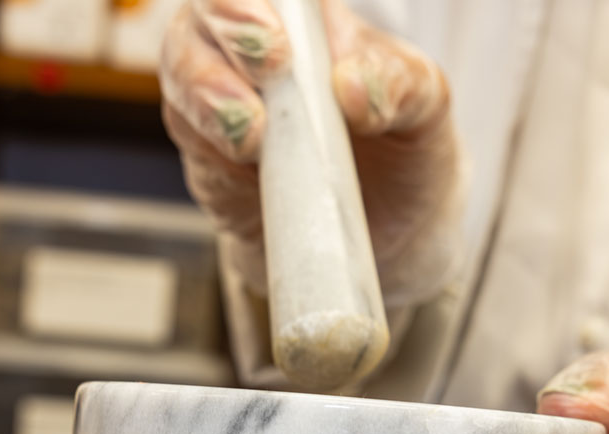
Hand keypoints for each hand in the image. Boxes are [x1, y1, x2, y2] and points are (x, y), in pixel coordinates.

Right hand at [159, 0, 462, 304]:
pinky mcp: (209, 157)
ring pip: (183, 68)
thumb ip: (399, 84)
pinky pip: (190, 138)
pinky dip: (210, 146)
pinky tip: (243, 157)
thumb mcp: (425, 110)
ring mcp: (223, 97)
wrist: (390, 236)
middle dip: (227, 32)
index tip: (280, 43)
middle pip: (207, 11)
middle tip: (269, 66)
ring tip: (251, 131)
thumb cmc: (405, 151)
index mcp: (308, 16)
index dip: (258, 1)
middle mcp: (253, 44)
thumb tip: (351, 89)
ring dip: (208, 93)